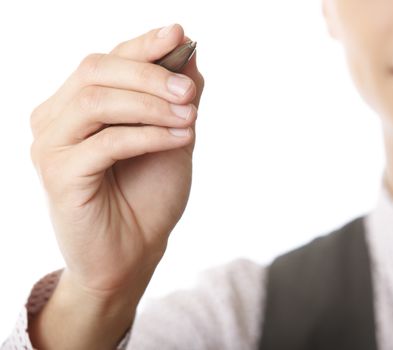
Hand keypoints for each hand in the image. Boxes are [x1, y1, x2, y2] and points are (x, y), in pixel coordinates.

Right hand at [29, 23, 204, 298]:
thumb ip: (176, 98)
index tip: (179, 34)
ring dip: (151, 104)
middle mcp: (56, 119)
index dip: (142, 44)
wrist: (134, 252)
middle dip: (149, 74)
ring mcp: (51, 146)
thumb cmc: (149, 195)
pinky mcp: (59, 175)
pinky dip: (148, 135)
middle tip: (190, 90)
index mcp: (78, 105)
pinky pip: (106, 142)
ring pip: (97, 101)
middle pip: (95, 70)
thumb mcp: (173, 137)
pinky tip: (181, 137)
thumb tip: (189, 53)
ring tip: (191, 116)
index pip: (106, 60)